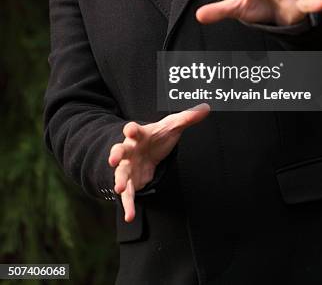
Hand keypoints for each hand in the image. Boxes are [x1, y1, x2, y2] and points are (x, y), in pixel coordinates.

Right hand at [108, 103, 209, 221]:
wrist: (148, 150)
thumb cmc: (158, 137)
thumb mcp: (172, 126)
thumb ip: (187, 117)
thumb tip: (205, 108)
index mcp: (139, 135)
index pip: (133, 129)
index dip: (131, 129)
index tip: (130, 129)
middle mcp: (130, 150)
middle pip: (120, 150)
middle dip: (116, 154)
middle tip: (113, 159)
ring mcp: (128, 167)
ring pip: (120, 174)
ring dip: (119, 181)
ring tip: (119, 189)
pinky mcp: (131, 182)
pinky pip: (128, 195)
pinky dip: (128, 205)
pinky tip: (129, 216)